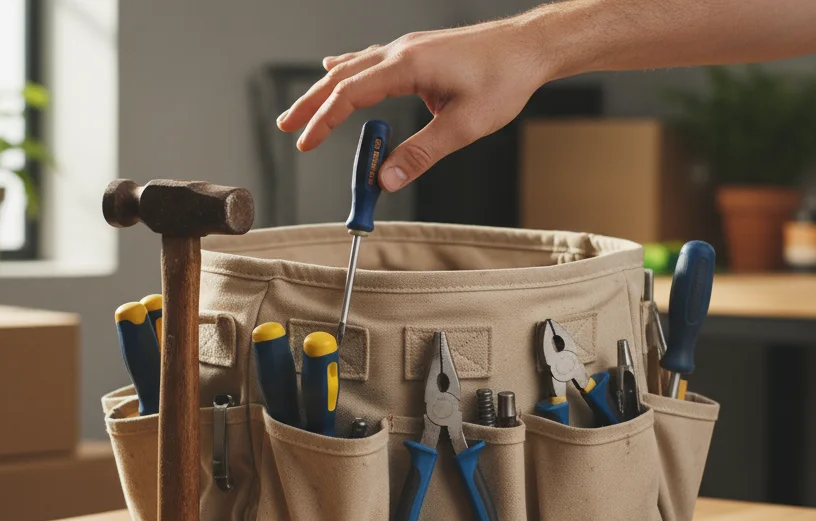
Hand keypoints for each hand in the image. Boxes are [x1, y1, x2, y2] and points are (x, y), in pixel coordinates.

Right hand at [275, 18, 551, 191]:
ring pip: (353, 67)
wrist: (529, 47)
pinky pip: (371, 59)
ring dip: (326, 89)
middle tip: (286, 127)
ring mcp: (408, 48)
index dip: (323, 121)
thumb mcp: (464, 126)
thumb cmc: (504, 79)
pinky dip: (348, 70)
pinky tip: (337, 69)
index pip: (350, 94)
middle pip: (341, 77)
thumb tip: (386, 179)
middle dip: (311, 104)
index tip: (304, 143)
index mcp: (407, 66)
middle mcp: (401, 51)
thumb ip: (421, 154)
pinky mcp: (419, 51)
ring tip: (303, 109)